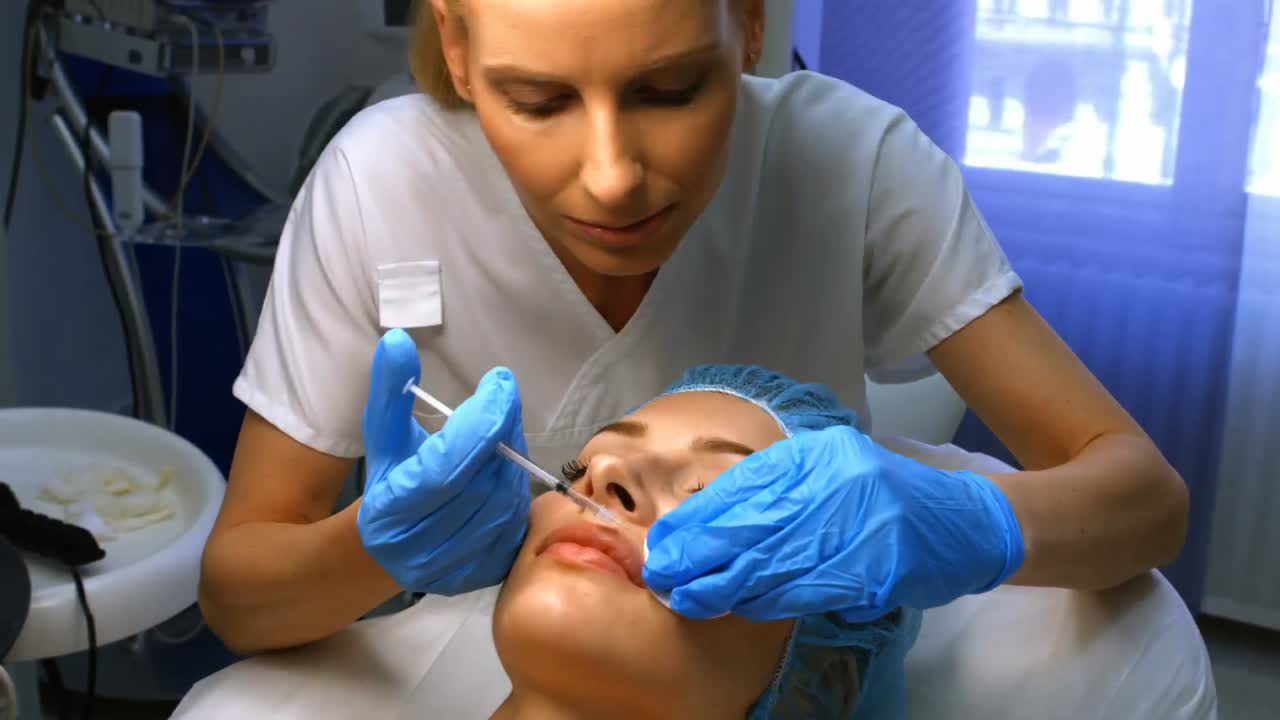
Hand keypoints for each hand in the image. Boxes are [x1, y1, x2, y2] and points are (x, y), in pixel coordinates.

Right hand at [357, 329, 529, 594]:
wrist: (390, 550)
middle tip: (502, 400)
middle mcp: (423, 547)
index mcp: (392, 510)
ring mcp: (458, 567)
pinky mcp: (487, 573)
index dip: (482, 419)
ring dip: (513, 457)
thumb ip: (390, 390)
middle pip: (483, 478)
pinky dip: (517, 487)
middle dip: (501, 429)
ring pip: (506, 499)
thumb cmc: (389, 480)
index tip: (499, 381)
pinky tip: (504, 468)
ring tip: (501, 433)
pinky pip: (518, 522)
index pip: (449, 464)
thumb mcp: (383, 435)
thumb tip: (399, 341)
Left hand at [642, 425, 1023, 621]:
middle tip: (666, 580)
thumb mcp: (828, 470)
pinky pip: (808, 590)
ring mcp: (856, 525)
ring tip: (694, 599)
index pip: (740, 489)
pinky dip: (771, 600)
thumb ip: (776, 487)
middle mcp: (833, 484)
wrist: (965, 521)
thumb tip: (706, 516)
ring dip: (728, 587)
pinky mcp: (875, 568)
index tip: (665, 545)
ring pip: (773, 564)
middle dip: (699, 559)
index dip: (696, 521)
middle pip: (748, 528)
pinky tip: (746, 606)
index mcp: (817, 457)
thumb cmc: (885, 495)